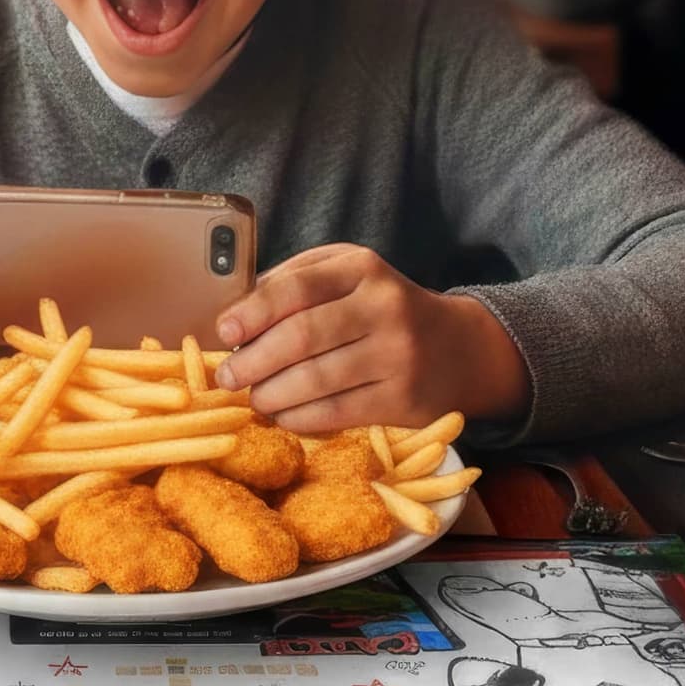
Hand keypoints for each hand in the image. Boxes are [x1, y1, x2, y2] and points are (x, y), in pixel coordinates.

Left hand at [215, 245, 529, 433]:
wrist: (459, 348)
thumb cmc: (383, 308)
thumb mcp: (348, 274)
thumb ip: (296, 280)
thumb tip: (237, 309)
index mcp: (362, 268)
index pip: (296, 288)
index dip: (253, 312)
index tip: (224, 331)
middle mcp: (383, 307)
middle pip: (302, 336)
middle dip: (254, 361)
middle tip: (227, 377)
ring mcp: (396, 355)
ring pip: (316, 379)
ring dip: (272, 394)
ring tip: (254, 397)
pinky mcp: (403, 399)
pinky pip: (337, 412)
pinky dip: (300, 417)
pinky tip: (283, 415)